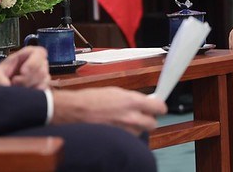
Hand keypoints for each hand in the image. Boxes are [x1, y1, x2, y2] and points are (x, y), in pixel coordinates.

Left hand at [0, 46, 50, 89]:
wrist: (2, 85)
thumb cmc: (1, 75)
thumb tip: (6, 85)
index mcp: (30, 53)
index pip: (39, 53)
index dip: (33, 62)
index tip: (22, 72)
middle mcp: (40, 63)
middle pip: (41, 70)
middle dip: (26, 79)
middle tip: (14, 83)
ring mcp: (44, 75)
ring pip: (43, 81)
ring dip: (29, 87)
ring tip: (17, 88)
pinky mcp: (44, 86)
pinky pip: (44, 90)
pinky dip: (34, 94)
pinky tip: (25, 94)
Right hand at [51, 87, 167, 135]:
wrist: (73, 112)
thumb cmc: (90, 100)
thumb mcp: (115, 92)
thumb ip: (133, 98)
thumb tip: (143, 101)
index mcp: (132, 102)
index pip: (159, 108)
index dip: (159, 107)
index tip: (157, 107)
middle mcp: (131, 118)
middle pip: (153, 123)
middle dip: (148, 119)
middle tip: (141, 115)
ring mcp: (125, 132)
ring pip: (140, 132)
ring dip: (135, 128)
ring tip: (122, 121)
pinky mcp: (117, 140)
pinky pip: (128, 138)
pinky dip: (125, 134)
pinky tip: (116, 127)